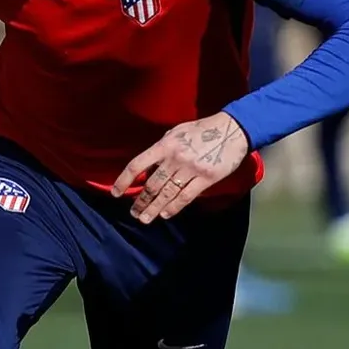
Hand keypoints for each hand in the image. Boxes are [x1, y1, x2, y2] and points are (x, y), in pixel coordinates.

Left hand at [112, 111, 249, 223]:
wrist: (232, 130)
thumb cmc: (201, 130)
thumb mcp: (176, 133)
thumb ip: (161, 149)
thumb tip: (147, 168)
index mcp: (165, 145)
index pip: (137, 165)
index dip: (124, 180)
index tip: (116, 193)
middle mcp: (175, 158)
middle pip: (152, 185)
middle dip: (140, 201)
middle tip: (134, 213)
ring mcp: (190, 169)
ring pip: (167, 194)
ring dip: (154, 208)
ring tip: (145, 219)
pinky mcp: (206, 179)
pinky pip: (186, 197)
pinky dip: (174, 207)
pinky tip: (165, 215)